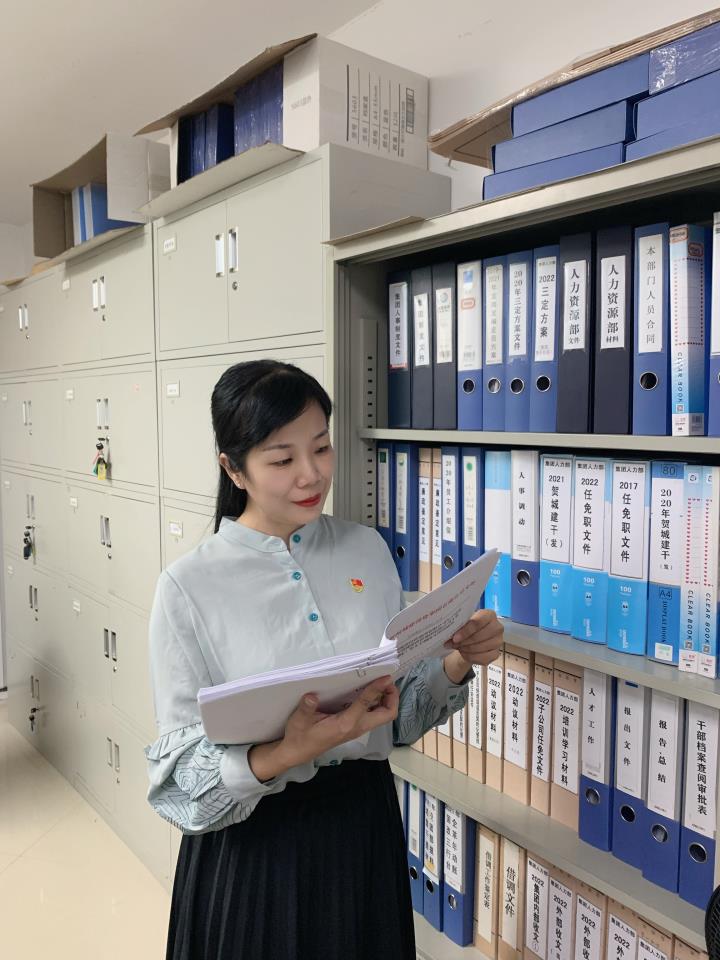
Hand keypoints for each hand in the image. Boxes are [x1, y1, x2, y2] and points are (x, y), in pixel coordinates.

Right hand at [248, 675, 398, 781]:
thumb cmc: (299, 735)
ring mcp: (357, 729)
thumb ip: (307, 708)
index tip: (385, 676)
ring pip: (382, 716)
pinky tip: (368, 692)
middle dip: (392, 697)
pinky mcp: (354, 728)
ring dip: (386, 700)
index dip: (377, 689)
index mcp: (345, 724)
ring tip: (381, 683)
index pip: (366, 703)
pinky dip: (377, 704)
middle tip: (387, 681)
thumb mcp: (300, 720)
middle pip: (386, 715)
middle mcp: (356, 727)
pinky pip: (373, 716)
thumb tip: (312, 695)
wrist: (297, 752)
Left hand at [443, 609, 503, 681]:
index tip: (454, 638)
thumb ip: (458, 625)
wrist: (471, 638)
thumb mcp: (463, 622)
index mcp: (489, 615)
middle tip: (453, 644)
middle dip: (464, 642)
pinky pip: (483, 658)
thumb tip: (448, 634)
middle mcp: (497, 627)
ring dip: (466, 649)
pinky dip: (471, 657)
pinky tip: (464, 653)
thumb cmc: (467, 627)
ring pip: (481, 648)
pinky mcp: (496, 653)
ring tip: (458, 647)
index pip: (478, 622)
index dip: (466, 631)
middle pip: (479, 636)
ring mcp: (498, 641)